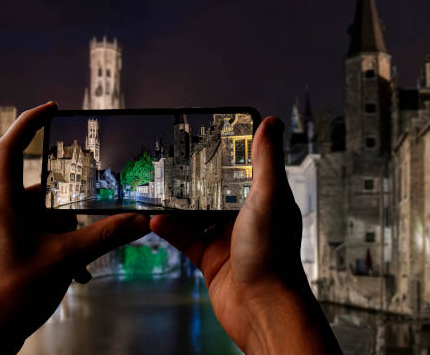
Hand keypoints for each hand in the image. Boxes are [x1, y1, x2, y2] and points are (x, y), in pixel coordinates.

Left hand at [0, 102, 149, 352]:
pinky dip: (62, 249)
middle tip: (92, 213)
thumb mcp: (66, 259)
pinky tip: (77, 273)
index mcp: (5, 204)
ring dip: (70, 235)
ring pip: (46, 217)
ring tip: (84, 259)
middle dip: (71, 207)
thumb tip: (140, 220)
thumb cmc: (10, 295)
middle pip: (42, 189)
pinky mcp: (11, 249)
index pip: (11, 148)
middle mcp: (2, 212)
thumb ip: (106, 236)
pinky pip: (43, 236)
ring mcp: (5, 232)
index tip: (52, 108)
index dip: (29, 123)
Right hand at [150, 117, 341, 354]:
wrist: (261, 307)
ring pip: (197, 215)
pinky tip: (156, 220)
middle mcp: (247, 218)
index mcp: (266, 201)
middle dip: (196, 178)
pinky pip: (185, 239)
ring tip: (159, 188)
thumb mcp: (269, 197)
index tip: (210, 136)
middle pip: (217, 191)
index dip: (230, 153)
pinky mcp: (210, 258)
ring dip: (178, 204)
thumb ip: (266, 160)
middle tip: (174, 161)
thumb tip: (271, 123)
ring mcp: (227, 239)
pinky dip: (170, 229)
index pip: (246, 169)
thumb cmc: (273, 255)